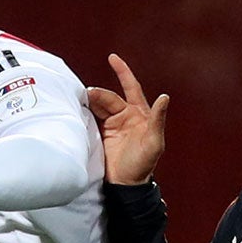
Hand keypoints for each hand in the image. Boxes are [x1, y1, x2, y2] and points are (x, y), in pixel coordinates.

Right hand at [84, 52, 170, 185]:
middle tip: (87, 95)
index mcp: (139, 113)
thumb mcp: (154, 142)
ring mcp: (111, 124)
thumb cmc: (143, 164)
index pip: (130, 87)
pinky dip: (84, 113)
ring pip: (97, 106)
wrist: (125, 184)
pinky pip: (90, 118)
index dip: (122, 72)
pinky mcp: (99, 134)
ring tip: (79, 101)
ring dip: (89, 102)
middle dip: (98, 94)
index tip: (112, 57)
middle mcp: (124, 115)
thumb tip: (165, 97)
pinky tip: (77, 110)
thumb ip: (158, 119)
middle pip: (109, 98)